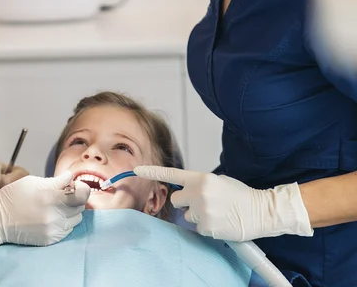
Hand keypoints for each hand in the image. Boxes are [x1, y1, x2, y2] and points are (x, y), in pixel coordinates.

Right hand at [0, 171, 90, 251]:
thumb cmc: (14, 196)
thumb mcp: (33, 182)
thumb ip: (56, 181)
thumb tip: (71, 177)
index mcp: (50, 196)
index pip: (82, 194)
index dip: (82, 189)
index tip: (75, 186)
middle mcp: (54, 214)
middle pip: (81, 206)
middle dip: (75, 199)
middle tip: (62, 196)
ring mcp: (53, 229)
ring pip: (76, 219)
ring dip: (70, 212)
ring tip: (54, 208)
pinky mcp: (50, 240)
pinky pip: (67, 230)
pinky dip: (63, 223)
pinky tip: (50, 218)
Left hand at [134, 166, 312, 240]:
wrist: (261, 211)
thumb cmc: (240, 195)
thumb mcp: (219, 181)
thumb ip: (200, 183)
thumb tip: (186, 190)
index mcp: (202, 178)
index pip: (172, 174)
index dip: (152, 171)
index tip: (136, 169)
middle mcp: (199, 193)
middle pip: (177, 199)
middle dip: (185, 201)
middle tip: (203, 202)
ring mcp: (202, 211)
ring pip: (187, 214)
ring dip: (197, 214)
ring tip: (216, 212)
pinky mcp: (206, 226)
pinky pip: (197, 227)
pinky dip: (206, 225)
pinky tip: (220, 221)